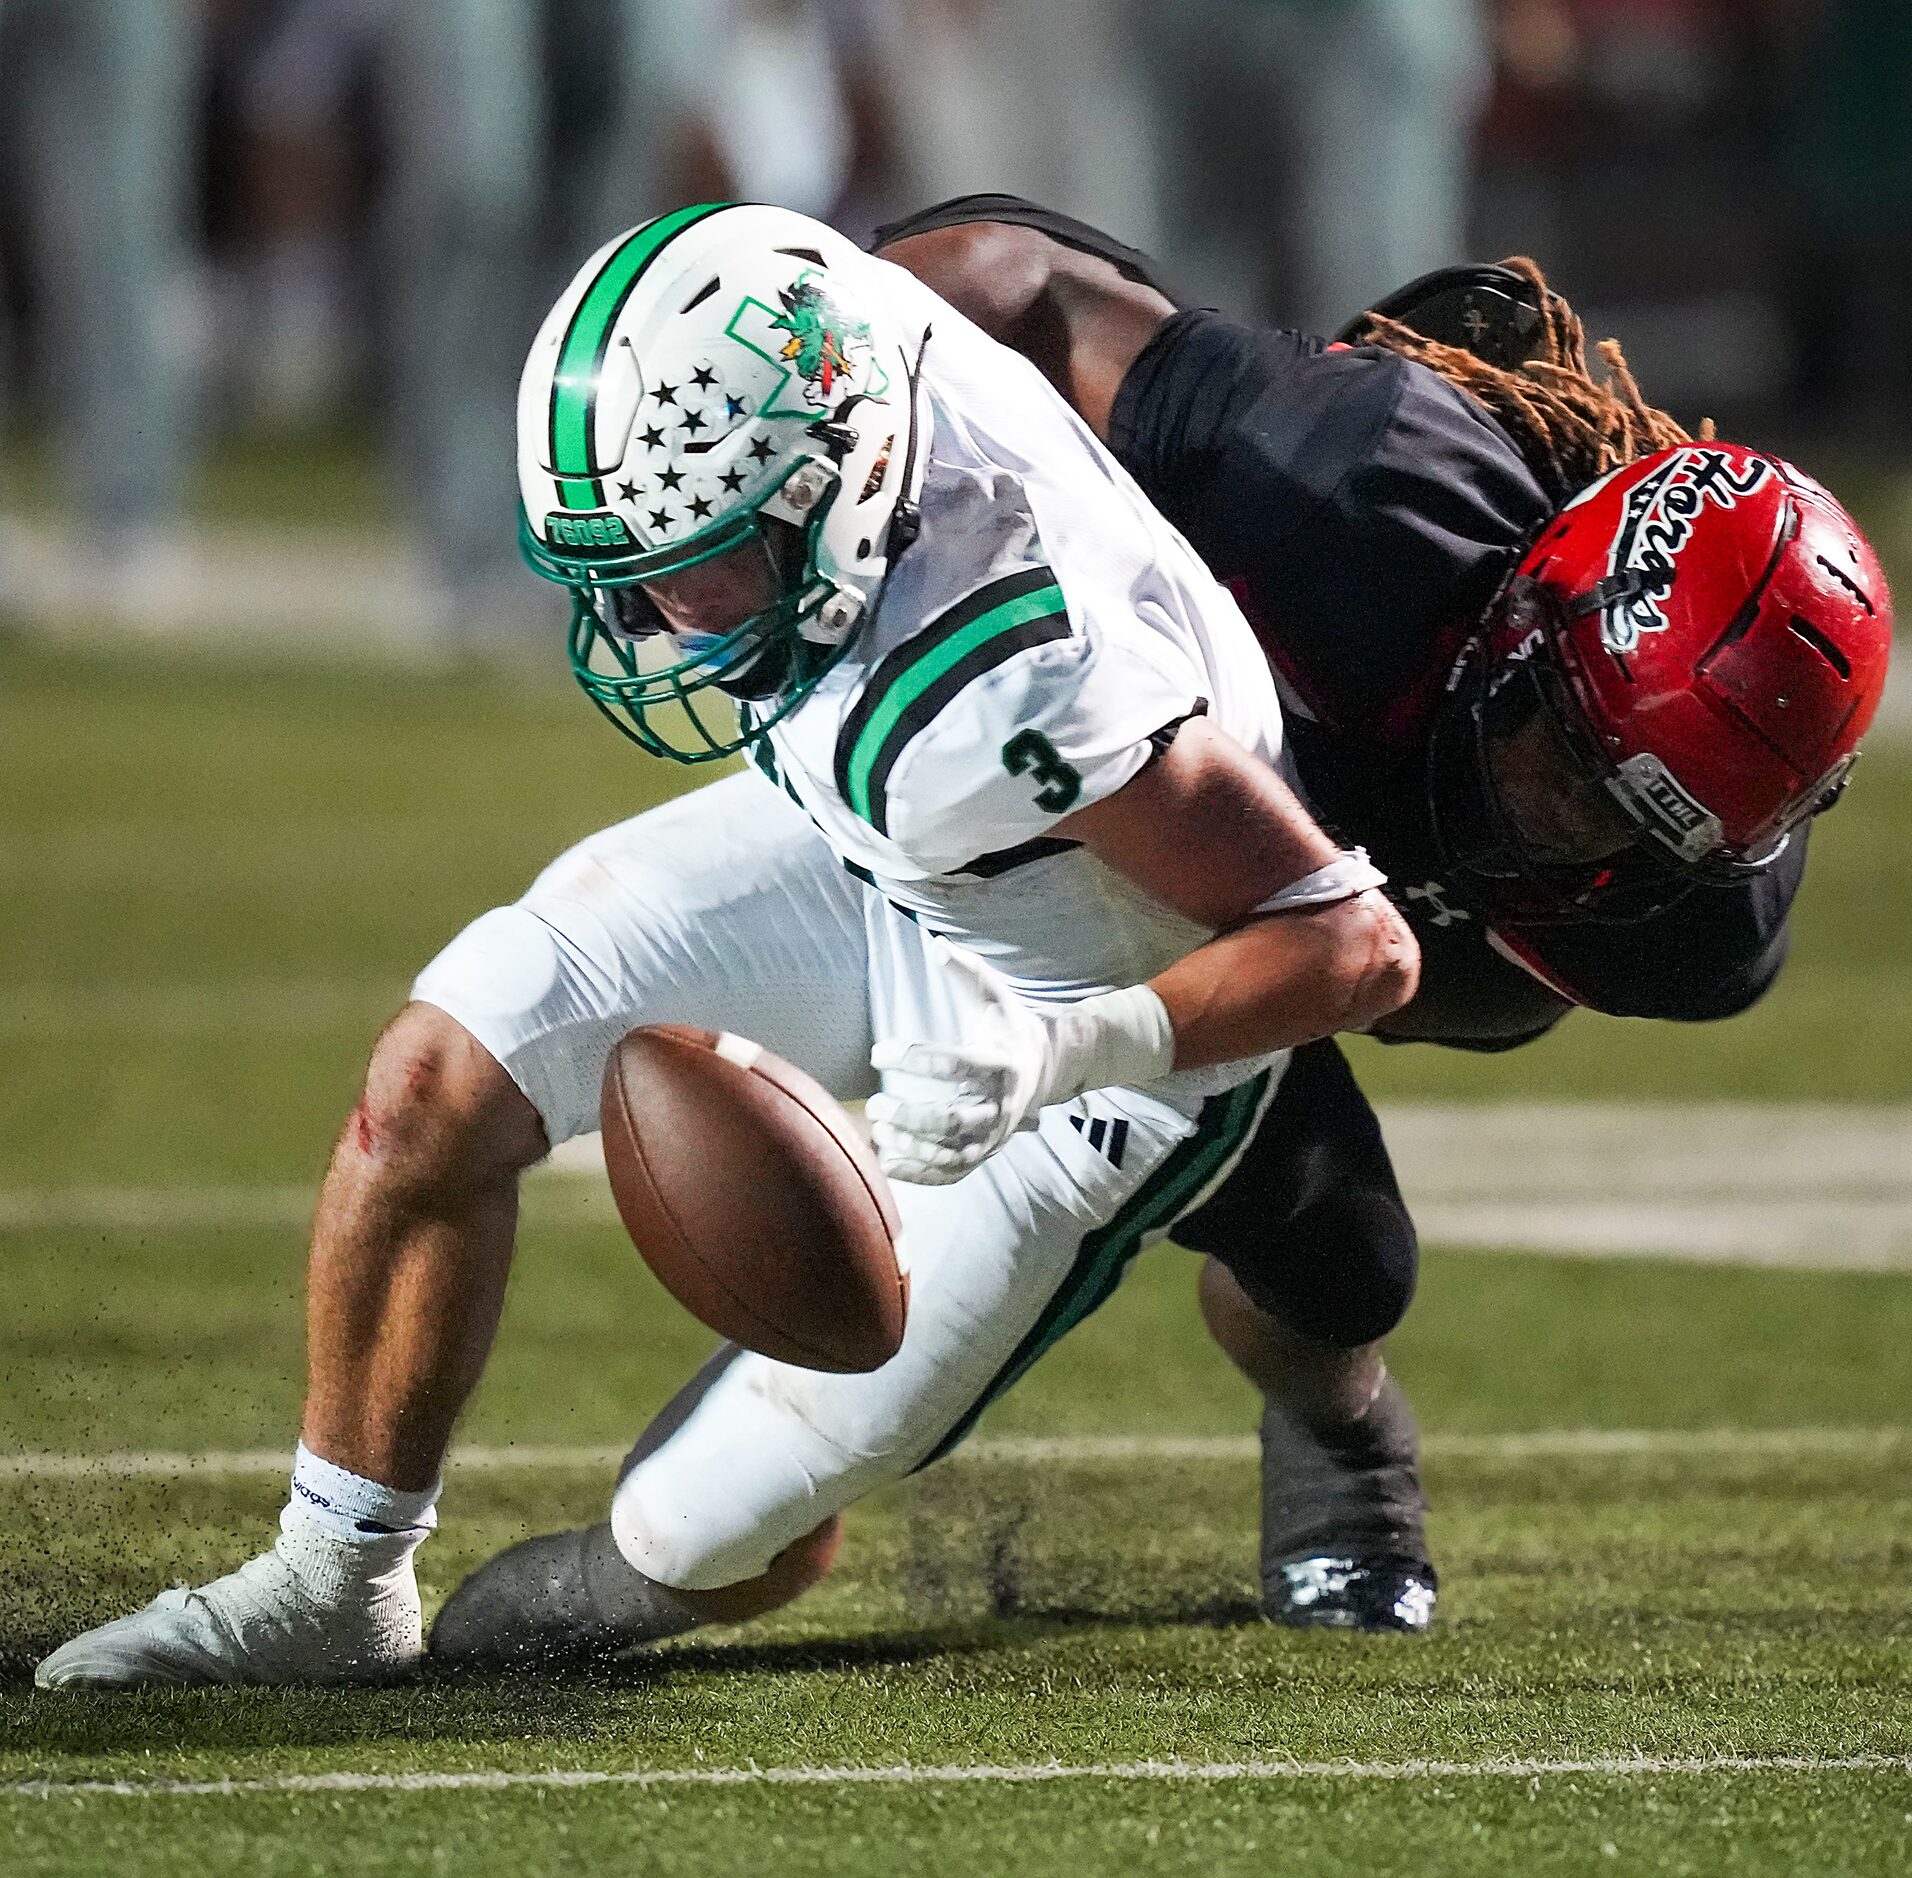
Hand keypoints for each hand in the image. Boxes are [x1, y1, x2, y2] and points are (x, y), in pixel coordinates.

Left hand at [867, 943, 1175, 1185]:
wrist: (1049, 1068)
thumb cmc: (1011, 1027)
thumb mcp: (996, 995)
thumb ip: (967, 971)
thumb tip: (935, 944)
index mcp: (1002, 1064)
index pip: (956, 1065)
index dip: (915, 1060)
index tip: (877, 1050)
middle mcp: (1002, 1105)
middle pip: (954, 1120)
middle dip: (911, 1116)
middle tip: (875, 1105)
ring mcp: (995, 1136)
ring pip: (953, 1153)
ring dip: (912, 1148)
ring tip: (877, 1131)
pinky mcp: (986, 1154)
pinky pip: (952, 1173)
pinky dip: (920, 1174)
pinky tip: (887, 1162)